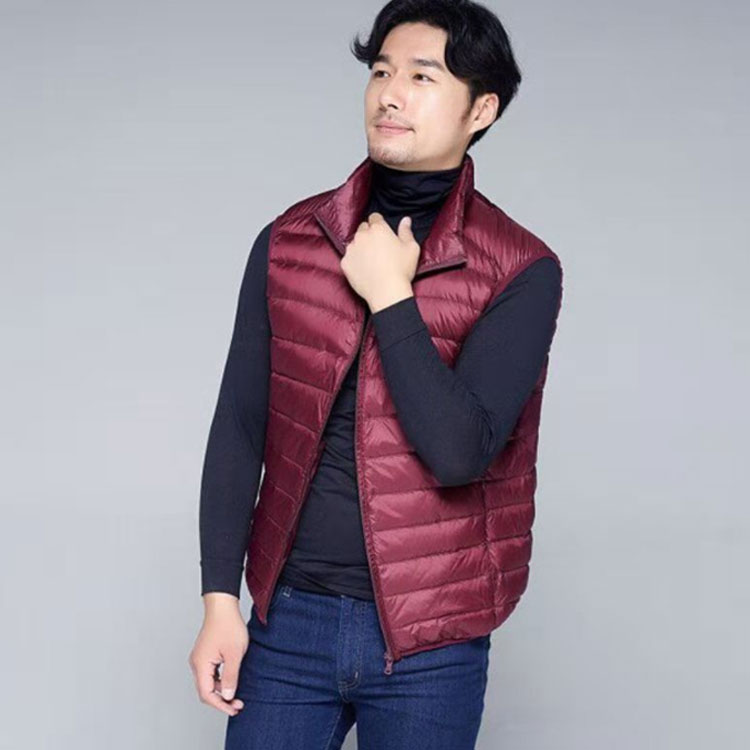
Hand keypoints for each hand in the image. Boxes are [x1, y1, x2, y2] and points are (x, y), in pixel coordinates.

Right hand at [188, 594, 247, 715]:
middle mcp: (196, 663)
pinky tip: (231, 679)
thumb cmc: (228, 625)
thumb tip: (227, 696)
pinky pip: (210, 673)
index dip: (220, 705)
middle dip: (221, 700)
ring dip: (221, 690)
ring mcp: (199, 658)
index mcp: (201, 665)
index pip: (206, 694)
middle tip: (238, 704)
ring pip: (207, 682)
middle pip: (205, 690)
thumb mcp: (234, 654)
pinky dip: (219, 680)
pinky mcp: (204, 653)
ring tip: (237, 693)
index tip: (234, 709)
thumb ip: (230, 677)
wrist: (223, 605)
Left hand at [340, 212, 417, 311]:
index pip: (375, 217)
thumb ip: (406, 231)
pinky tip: (364, 269)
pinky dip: (354, 261)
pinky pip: (348, 258)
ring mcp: (351, 249)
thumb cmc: (401, 270)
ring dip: (360, 247)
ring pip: (354, 243)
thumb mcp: (411, 248)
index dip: (379, 224)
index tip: (382, 233)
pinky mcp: (345, 263)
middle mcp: (362, 236)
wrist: (387, 293)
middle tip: (378, 248)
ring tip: (371, 261)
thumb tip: (405, 220)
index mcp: (378, 229)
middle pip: (363, 228)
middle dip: (369, 234)